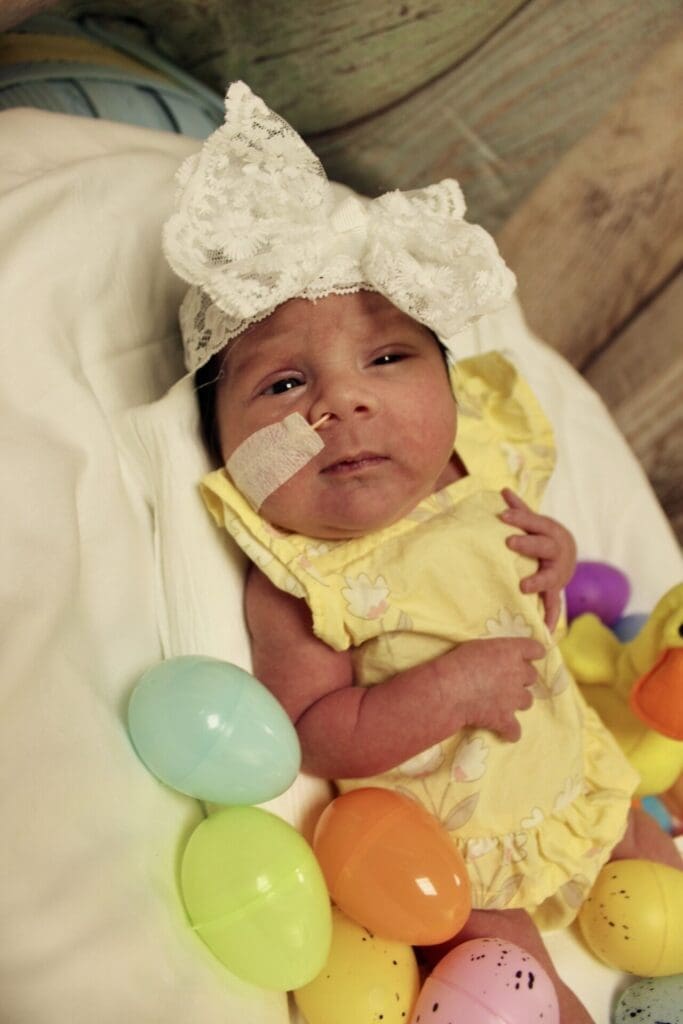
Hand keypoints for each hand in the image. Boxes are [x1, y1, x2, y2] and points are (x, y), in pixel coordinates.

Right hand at [445, 637, 544, 741]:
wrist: (449, 690)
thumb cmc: (458, 662)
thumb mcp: (478, 646)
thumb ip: (495, 652)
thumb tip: (498, 659)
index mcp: (512, 652)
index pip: (536, 649)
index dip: (534, 653)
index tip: (530, 656)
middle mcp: (518, 674)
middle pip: (531, 676)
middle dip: (521, 678)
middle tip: (504, 679)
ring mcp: (514, 698)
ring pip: (527, 701)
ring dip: (517, 701)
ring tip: (502, 702)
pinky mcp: (505, 719)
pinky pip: (515, 730)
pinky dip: (511, 732)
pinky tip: (504, 731)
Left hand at [500, 488, 576, 631]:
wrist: (567, 555)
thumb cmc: (543, 537)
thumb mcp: (535, 523)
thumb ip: (520, 510)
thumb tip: (503, 490)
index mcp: (551, 532)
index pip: (535, 523)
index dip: (520, 518)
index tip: (502, 515)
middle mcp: (557, 552)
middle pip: (544, 546)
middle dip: (528, 543)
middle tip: (509, 541)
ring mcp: (558, 572)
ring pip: (550, 576)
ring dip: (538, 581)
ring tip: (524, 587)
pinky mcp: (556, 590)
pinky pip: (554, 605)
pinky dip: (550, 618)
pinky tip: (545, 632)